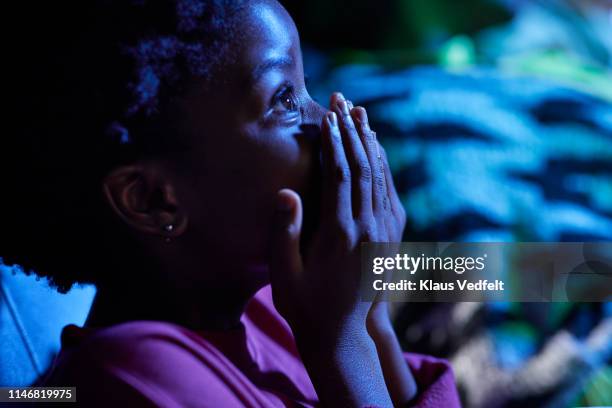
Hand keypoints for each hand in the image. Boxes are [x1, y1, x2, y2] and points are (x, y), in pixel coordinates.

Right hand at [268, 92, 399, 406]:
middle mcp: (367, 229)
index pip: (340, 176)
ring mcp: (383, 234)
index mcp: (340, 235)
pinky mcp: (390, 239)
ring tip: (360, 113)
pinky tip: (376, 151)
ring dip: (370, 143)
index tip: (327, 115)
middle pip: (363, 168)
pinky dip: (382, 167)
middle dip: (352, 131)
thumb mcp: (285, 277)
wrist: (343, 336)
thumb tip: (287, 193)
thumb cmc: (305, 306)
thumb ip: (284, 235)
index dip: (335, 143)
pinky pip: (389, 194)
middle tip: (343, 100)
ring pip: (380, 177)